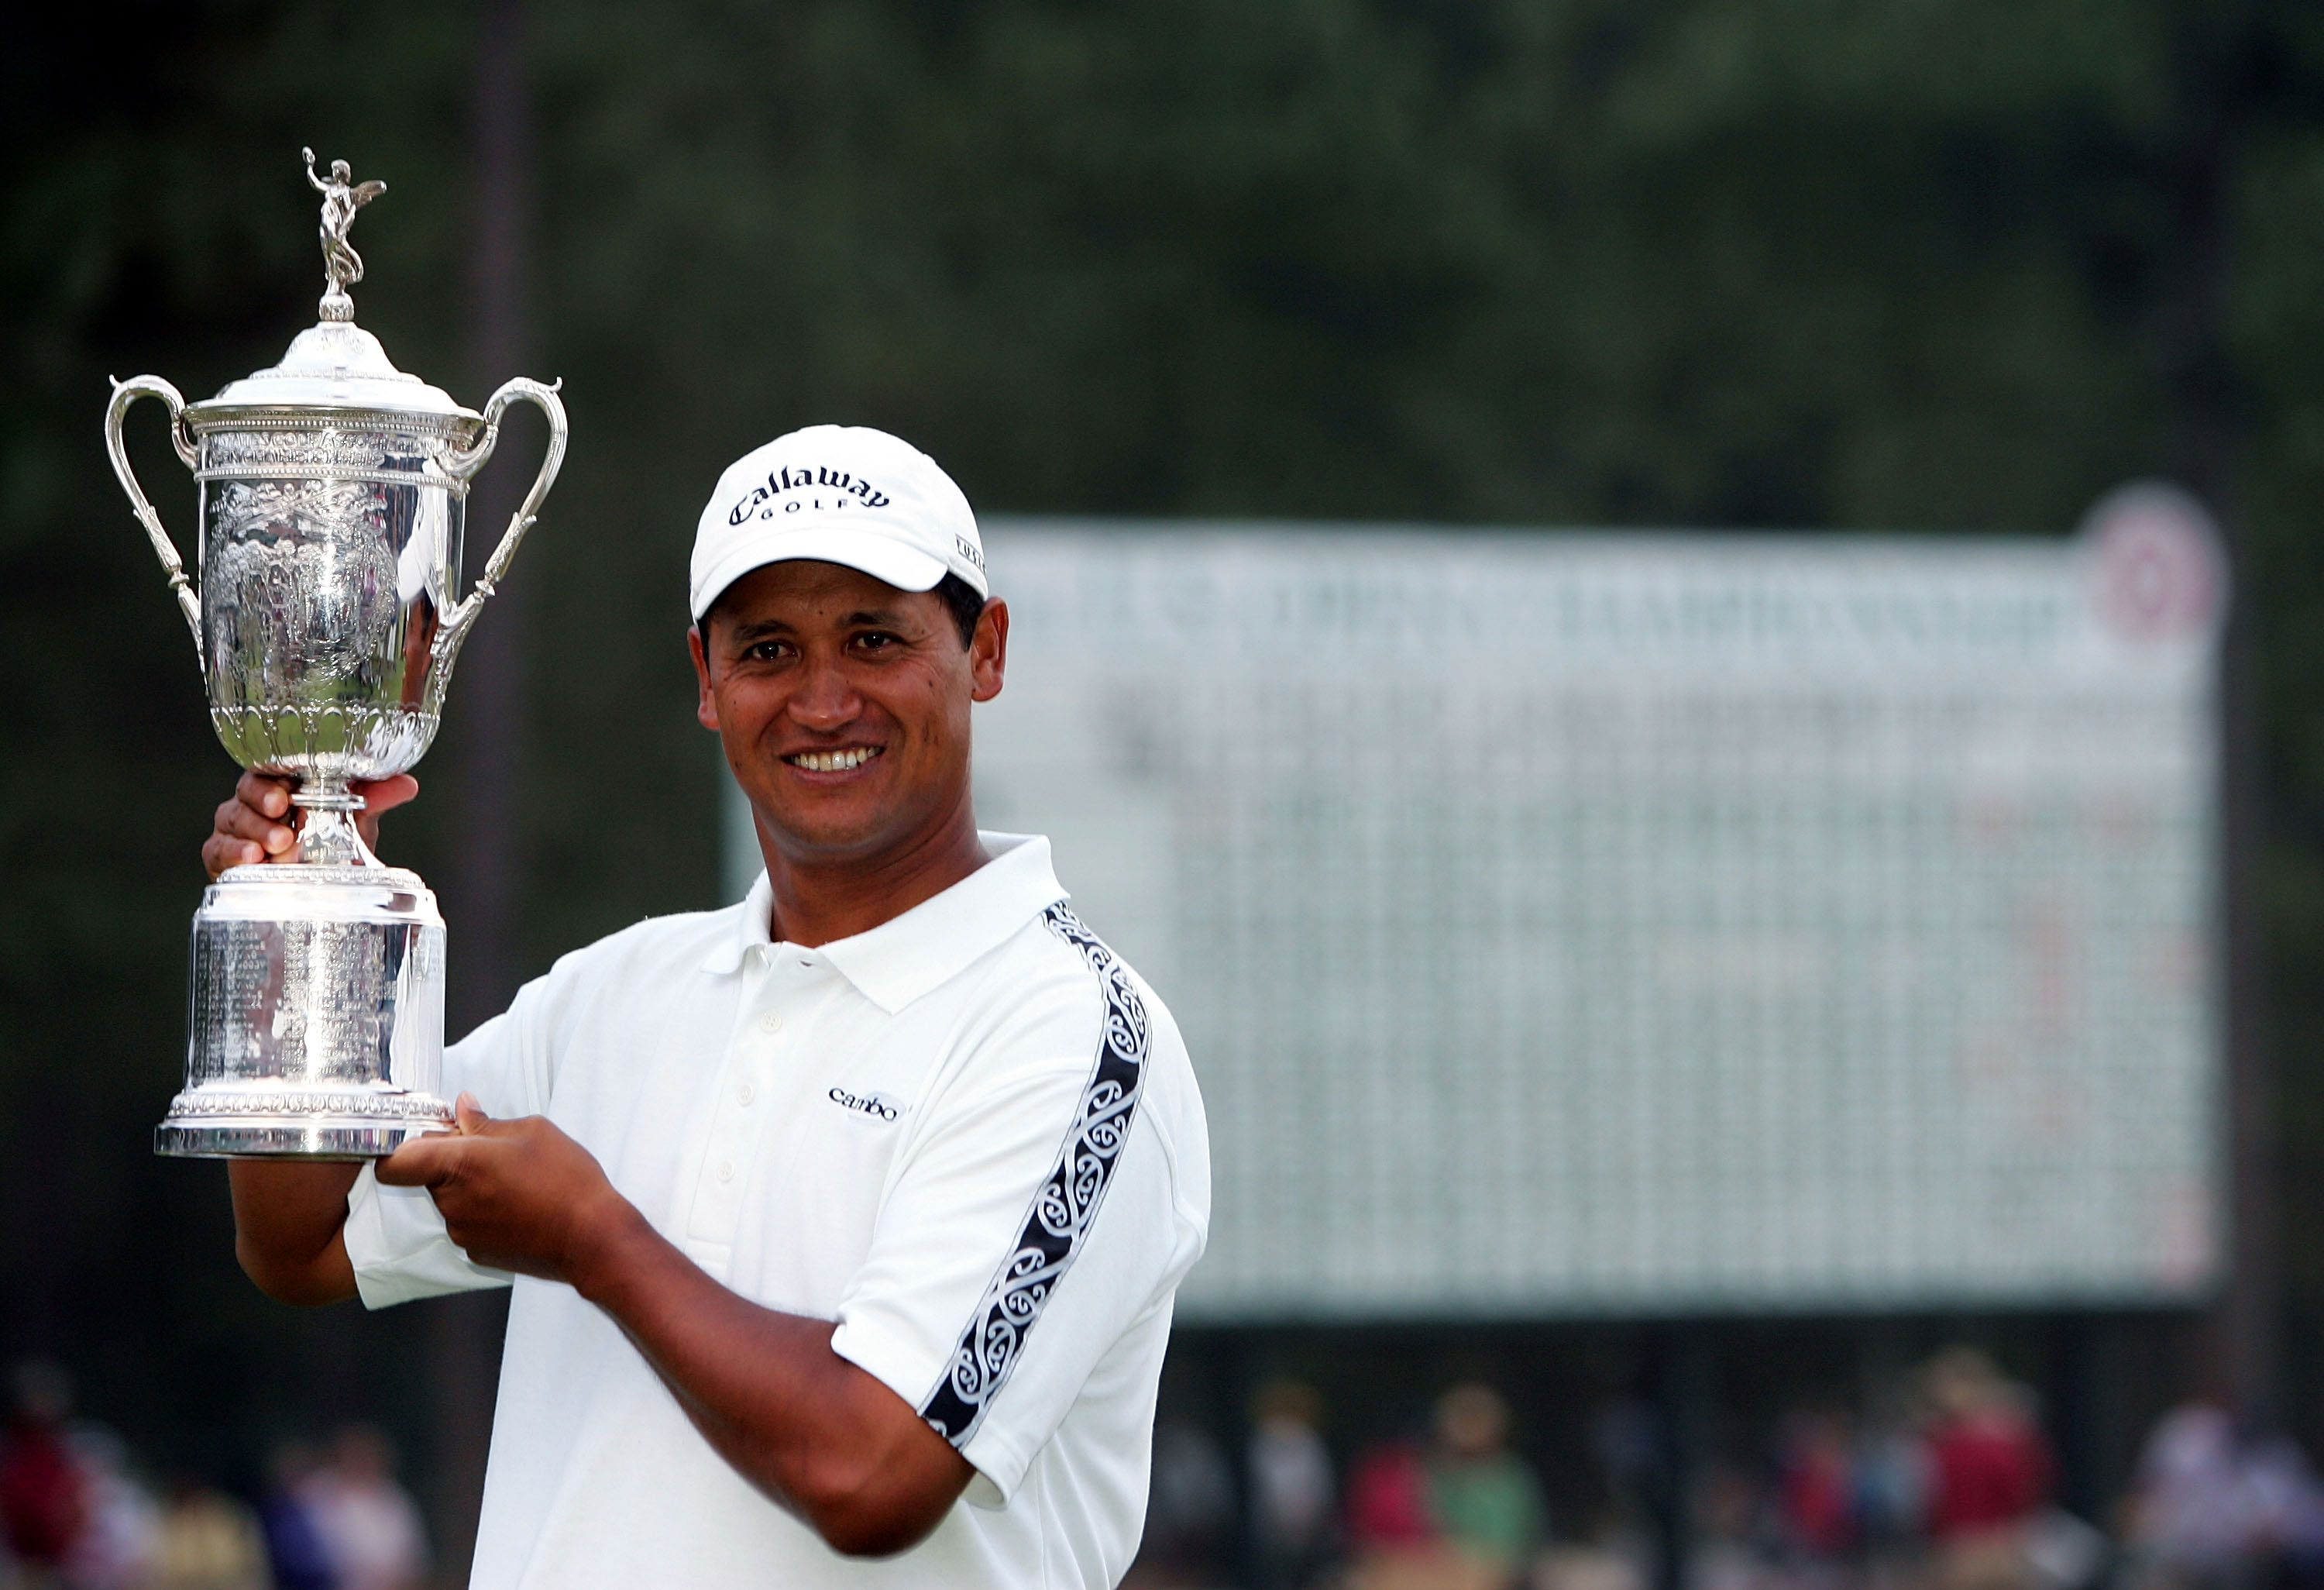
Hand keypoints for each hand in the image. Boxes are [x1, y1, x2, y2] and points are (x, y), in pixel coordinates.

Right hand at [204, 770, 418, 878]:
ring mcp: (235, 830)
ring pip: (232, 818)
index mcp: (283, 785)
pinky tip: (251, 859)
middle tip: (281, 809)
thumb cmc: (330, 847)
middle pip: (247, 789)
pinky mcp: (222, 858)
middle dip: (262, 798)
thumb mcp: (355, 823)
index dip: (278, 773)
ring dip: (254, 829)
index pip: (272, 767)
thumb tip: (407, 783)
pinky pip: (217, 850)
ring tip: (277, 843)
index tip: (291, 786)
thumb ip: (375, 799)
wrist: (315, 895)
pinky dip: (233, 853)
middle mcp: (254, 803)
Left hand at [376, 1095, 632, 1285]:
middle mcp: (451, 1201)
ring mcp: (462, 1231)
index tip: (420, 1137)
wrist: (592, 1238)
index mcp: (458, 1164)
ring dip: (472, 1187)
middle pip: (429, 1176)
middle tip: (493, 1152)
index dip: (397, 1148)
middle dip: (452, 1162)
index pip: (394, 1162)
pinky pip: (469, 1223)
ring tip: (516, 1181)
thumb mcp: (533, 1131)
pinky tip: (521, 1206)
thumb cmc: (566, 1180)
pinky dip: (486, 1212)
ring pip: (452, 1199)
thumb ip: (488, 1123)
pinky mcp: (477, 1253)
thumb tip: (465, 1109)